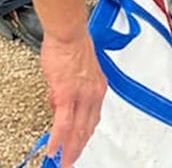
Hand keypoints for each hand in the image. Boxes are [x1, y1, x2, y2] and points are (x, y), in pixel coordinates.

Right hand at [41, 32, 106, 166]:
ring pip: (77, 129)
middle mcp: (94, 93)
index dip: (86, 134)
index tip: (80, 144)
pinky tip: (53, 150)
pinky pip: (63, 123)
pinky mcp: (67, 95)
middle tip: (71, 161)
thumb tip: (57, 103)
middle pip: (88, 127)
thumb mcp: (76, 71)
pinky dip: (58, 139)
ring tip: (63, 162)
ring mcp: (82, 95)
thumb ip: (70, 89)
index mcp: (98, 88)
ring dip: (70, 148)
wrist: (69, 35)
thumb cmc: (72, 47)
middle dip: (79, 147)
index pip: (93, 117)